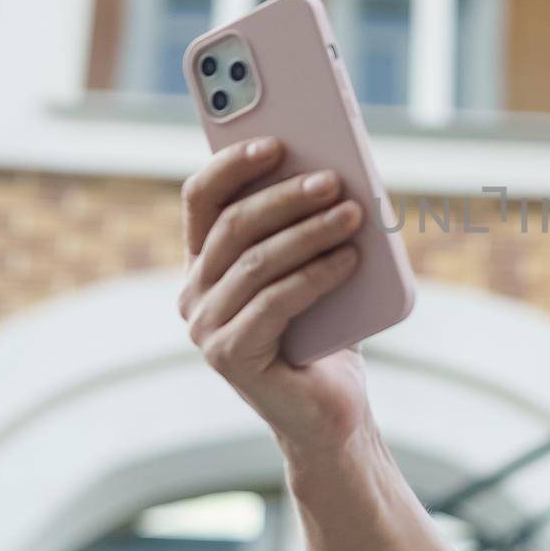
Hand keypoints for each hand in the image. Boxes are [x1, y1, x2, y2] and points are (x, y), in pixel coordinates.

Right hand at [177, 136, 372, 457]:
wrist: (331, 410)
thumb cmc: (325, 331)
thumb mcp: (316, 267)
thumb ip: (309, 226)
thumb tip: (335, 171)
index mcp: (205, 262)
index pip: (201, 199)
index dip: (231, 165)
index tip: (275, 140)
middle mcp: (194, 292)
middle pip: (233, 226)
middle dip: (286, 197)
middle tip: (334, 179)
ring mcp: (206, 327)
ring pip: (257, 262)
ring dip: (309, 232)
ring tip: (355, 214)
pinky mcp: (230, 356)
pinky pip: (275, 302)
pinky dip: (316, 275)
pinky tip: (350, 259)